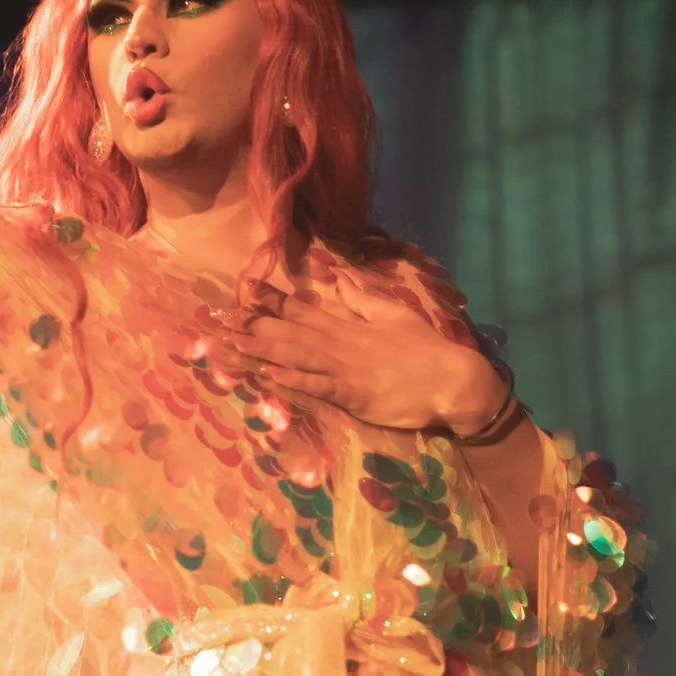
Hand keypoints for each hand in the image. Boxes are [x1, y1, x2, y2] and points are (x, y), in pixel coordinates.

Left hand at [229, 271, 506, 433]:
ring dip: (264, 350)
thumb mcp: (393, 315)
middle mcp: (342, 344)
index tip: (245, 293)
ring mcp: (347, 370)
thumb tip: (339, 281)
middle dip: (256, 325)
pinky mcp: (355, 395)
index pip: (304, 310)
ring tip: (233, 344)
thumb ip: (362, 300)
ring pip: (298, 357)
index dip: (273, 302)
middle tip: (223, 319)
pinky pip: (319, 387)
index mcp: (350, 326)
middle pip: (292, 332)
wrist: (453, 380)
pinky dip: (294, 381)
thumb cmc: (425, 350)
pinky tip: (270, 376)